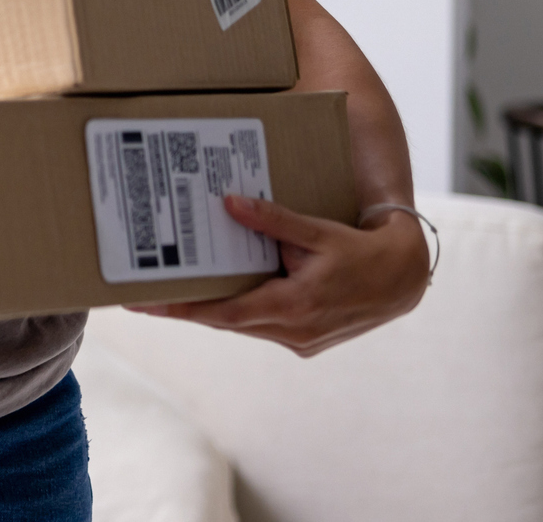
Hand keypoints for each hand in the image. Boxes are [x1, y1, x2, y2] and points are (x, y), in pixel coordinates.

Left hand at [126, 195, 430, 355]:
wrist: (403, 279)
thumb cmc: (360, 251)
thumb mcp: (318, 230)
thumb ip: (273, 219)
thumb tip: (229, 202)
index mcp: (293, 307)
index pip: (222, 313)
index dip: (181, 310)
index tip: (144, 305)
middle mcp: (294, 331)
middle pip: (226, 321)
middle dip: (183, 309)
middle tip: (139, 298)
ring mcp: (300, 340)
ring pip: (243, 325)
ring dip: (209, 311)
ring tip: (165, 295)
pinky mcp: (306, 341)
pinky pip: (261, 326)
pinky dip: (239, 312)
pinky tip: (214, 296)